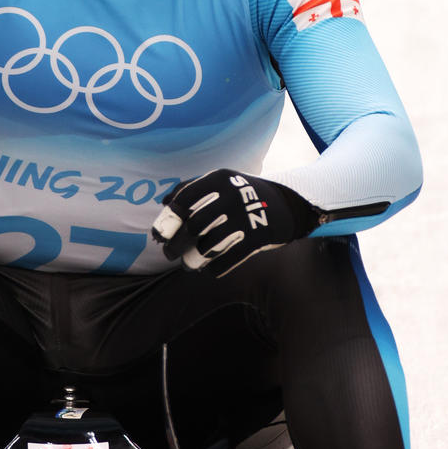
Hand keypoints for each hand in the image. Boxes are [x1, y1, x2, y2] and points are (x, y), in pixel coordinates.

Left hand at [151, 169, 318, 276]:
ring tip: (188, 265)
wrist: (287, 203)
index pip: (184, 199)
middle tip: (169, 253)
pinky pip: (228, 259)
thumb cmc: (243, 193)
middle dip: (176, 244)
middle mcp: (232, 195)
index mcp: (218, 179)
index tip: (160, 234)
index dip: (168, 219)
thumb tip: (164, 202)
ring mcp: (246, 216)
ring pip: (209, 246)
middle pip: (194, 226)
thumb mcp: (221, 182)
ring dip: (193, 260)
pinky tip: (209, 269)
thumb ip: (191, 188)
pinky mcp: (258, 236)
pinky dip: (215, 268)